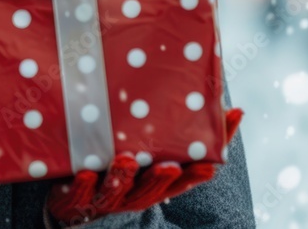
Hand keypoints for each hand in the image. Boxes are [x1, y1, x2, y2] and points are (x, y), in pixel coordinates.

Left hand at [46, 108, 243, 226]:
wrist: (72, 190)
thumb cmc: (123, 159)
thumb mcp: (153, 143)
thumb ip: (186, 130)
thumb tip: (235, 110)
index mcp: (152, 180)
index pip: (178, 181)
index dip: (193, 177)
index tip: (208, 168)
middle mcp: (132, 192)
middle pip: (149, 191)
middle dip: (160, 179)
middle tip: (170, 166)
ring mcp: (104, 196)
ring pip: (116, 192)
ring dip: (122, 178)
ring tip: (127, 161)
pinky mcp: (78, 196)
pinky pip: (80, 194)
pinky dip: (84, 186)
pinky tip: (86, 173)